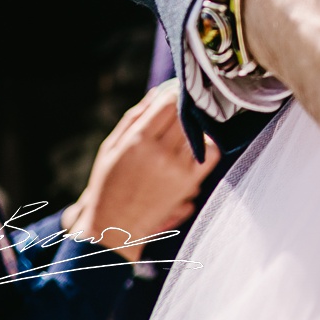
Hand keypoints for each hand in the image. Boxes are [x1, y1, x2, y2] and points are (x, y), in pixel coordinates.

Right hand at [63, 81, 218, 261]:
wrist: (114, 229)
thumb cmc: (108, 185)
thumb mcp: (111, 148)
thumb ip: (135, 118)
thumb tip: (158, 92)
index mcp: (137, 142)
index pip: (169, 103)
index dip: (175, 93)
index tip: (177, 91)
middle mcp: (160, 154)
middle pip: (187, 115)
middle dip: (187, 106)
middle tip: (187, 104)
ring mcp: (177, 169)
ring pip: (200, 131)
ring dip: (197, 123)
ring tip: (189, 124)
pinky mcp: (190, 183)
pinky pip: (211, 152)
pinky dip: (207, 143)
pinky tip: (196, 144)